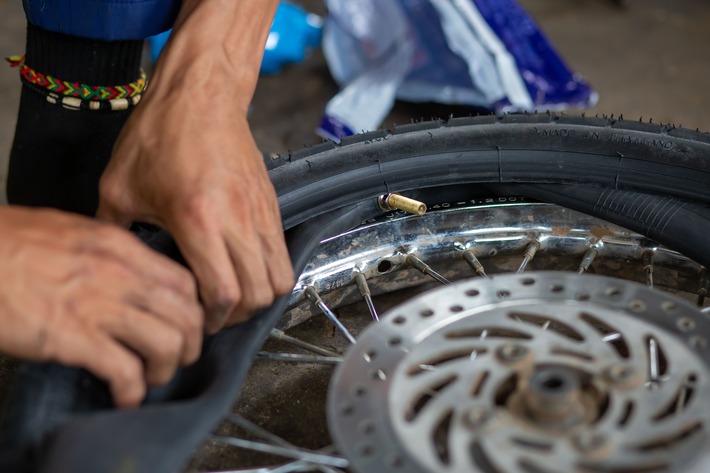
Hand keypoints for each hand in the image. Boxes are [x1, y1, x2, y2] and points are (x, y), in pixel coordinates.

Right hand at [0, 207, 202, 406]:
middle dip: (189, 344)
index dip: (193, 310)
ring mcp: (96, 304)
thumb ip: (106, 252)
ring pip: (167, 342)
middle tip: (177, 358)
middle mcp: (118, 273)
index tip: (187, 326)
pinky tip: (124, 396)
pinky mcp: (70, 336)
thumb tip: (129, 274)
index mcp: (118, 246)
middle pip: (185, 314)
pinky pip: (125, 370)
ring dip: (165, 369)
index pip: (183, 281)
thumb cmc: (6, 243)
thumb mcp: (68, 232)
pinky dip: (132, 391)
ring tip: (150, 378)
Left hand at [98, 105, 293, 332]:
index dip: (212, 319)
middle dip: (237, 316)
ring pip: (280, 278)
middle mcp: (238, 220)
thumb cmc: (161, 134)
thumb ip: (115, 231)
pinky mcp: (271, 204)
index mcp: (198, 219)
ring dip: (258, 296)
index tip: (195, 319)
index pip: (225, 294)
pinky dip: (269, 271)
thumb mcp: (119, 186)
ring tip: (233, 293)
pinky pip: (283, 253)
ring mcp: (260, 212)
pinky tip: (243, 266)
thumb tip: (115, 261)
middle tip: (213, 313)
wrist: (201, 95)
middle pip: (258, 295)